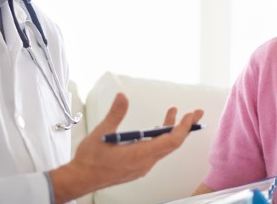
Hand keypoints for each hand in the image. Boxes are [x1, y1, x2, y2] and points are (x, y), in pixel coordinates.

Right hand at [50, 93, 203, 202]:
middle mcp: (145, 163)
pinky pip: (156, 152)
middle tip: (195, 113)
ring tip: (175, 114)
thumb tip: (123, 97)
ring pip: (164, 148)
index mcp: (139, 155)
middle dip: (185, 127)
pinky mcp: (137, 167)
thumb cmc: (90, 160)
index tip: (189, 116)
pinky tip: (158, 129)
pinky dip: (161, 138)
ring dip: (171, 131)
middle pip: (172, 144)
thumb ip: (115, 114)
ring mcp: (142, 166)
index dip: (183, 128)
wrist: (81, 179)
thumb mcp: (102, 132)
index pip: (170, 142)